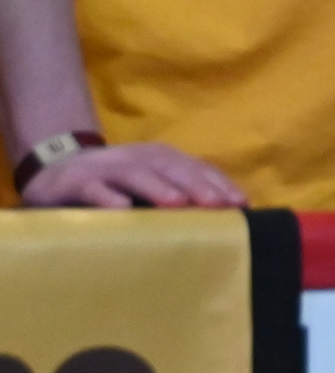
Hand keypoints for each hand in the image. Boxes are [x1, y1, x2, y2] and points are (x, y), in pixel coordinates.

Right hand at [20, 140, 246, 208]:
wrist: (56, 171)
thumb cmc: (114, 185)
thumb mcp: (149, 185)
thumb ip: (178, 194)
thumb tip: (222, 214)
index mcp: (161, 159)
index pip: (195, 168)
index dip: (219, 183)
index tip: (240, 204)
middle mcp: (138, 158)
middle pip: (171, 168)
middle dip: (196, 185)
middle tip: (217, 205)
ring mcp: (106, 168)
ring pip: (136, 174)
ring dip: (158, 188)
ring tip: (178, 204)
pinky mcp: (76, 181)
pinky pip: (93, 188)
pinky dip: (107, 197)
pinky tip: (123, 209)